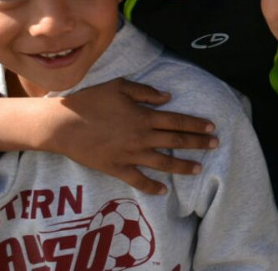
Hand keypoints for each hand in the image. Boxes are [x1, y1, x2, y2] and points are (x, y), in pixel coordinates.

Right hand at [50, 78, 216, 194]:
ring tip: (199, 168)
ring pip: (163, 162)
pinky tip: (163, 190)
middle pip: (176, 141)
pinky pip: (138, 180)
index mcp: (144, 116)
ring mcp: (130, 155)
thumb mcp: (119, 86)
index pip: (177, 121)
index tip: (212, 127)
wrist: (62, 125)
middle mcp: (141, 137)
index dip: (196, 124)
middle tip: (215, 145)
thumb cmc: (90, 101)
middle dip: (198, 143)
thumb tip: (168, 98)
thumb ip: (146, 92)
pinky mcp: (116, 168)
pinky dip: (151, 187)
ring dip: (183, 166)